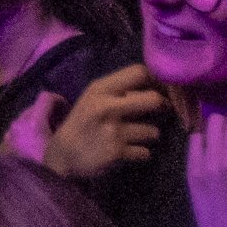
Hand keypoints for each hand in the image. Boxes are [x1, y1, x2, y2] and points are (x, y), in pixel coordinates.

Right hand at [37, 63, 169, 181]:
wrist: (63, 154)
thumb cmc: (84, 122)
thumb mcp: (94, 97)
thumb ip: (120, 89)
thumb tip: (158, 86)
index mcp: (101, 88)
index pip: (140, 72)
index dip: (156, 81)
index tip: (158, 90)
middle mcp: (107, 106)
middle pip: (154, 99)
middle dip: (163, 107)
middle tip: (161, 112)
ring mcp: (113, 130)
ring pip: (154, 131)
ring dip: (149, 135)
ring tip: (136, 136)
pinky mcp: (117, 153)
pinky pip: (145, 153)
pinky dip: (140, 154)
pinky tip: (129, 152)